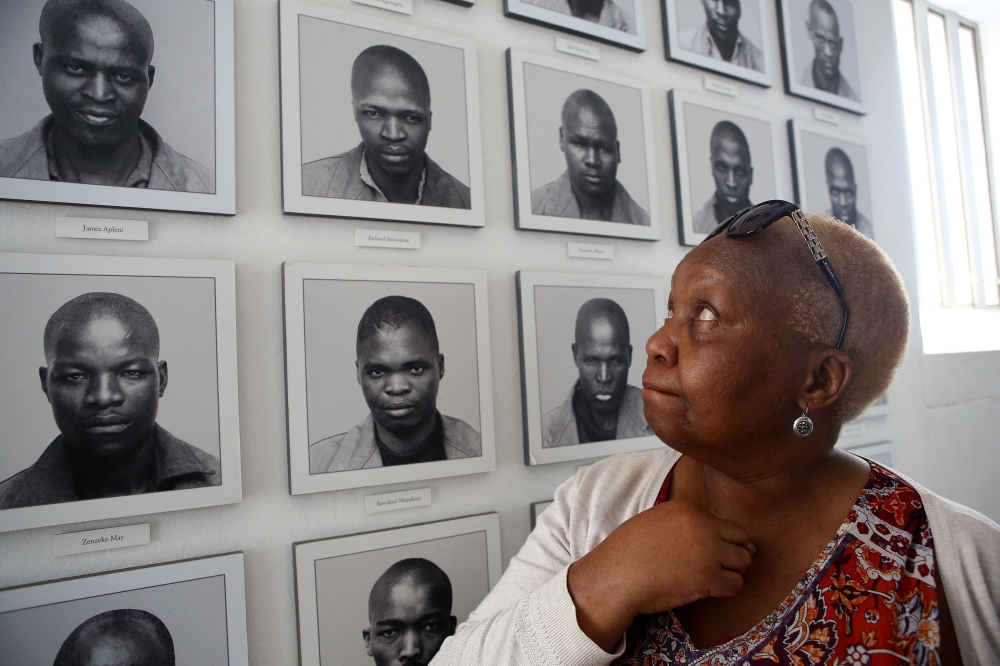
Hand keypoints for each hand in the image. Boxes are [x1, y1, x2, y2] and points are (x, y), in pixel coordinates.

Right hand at [567, 500, 754, 651]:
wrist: (615, 578)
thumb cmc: (627, 552)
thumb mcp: (654, 521)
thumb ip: (683, 522)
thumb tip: (710, 534)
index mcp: (688, 509)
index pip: (725, 524)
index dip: (720, 541)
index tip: (708, 553)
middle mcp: (702, 526)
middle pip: (741, 539)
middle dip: (733, 554)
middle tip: (718, 566)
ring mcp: (708, 552)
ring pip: (744, 561)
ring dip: (731, 572)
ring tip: (711, 579)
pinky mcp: (708, 578)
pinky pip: (736, 584)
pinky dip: (725, 590)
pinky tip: (707, 590)